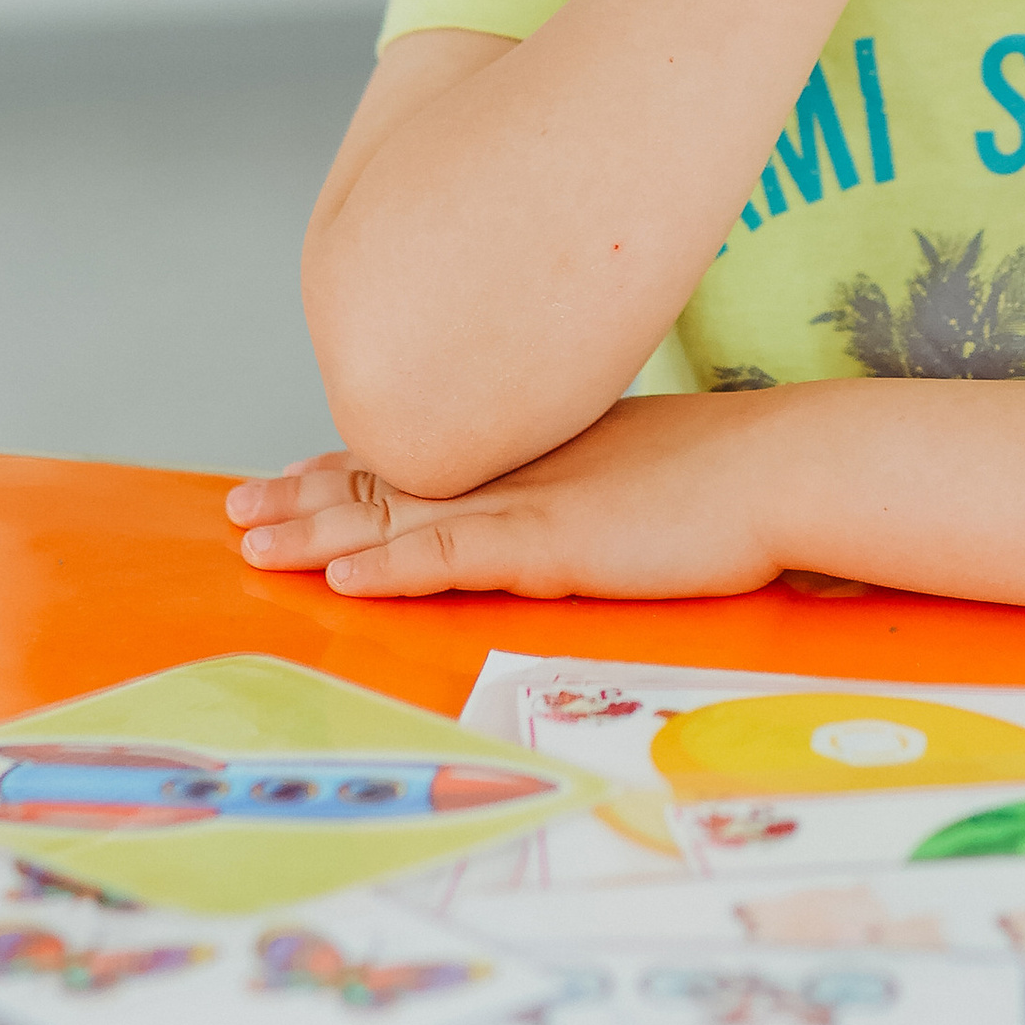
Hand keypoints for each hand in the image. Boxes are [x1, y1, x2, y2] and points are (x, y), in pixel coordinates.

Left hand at [226, 394, 791, 602]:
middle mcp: (515, 462)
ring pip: (397, 515)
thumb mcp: (640, 465)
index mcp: (532, 445)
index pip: (421, 452)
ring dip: (319, 533)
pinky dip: (389, 566)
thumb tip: (578, 498)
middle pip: (387, 476)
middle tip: (238, 507)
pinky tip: (340, 578)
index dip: (348, 464)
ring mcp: (528, 500)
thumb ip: (589, 476)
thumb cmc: (733, 474)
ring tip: (254, 544)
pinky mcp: (551, 542)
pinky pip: (449, 555)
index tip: (292, 472)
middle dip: (307, 494)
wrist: (786, 464)